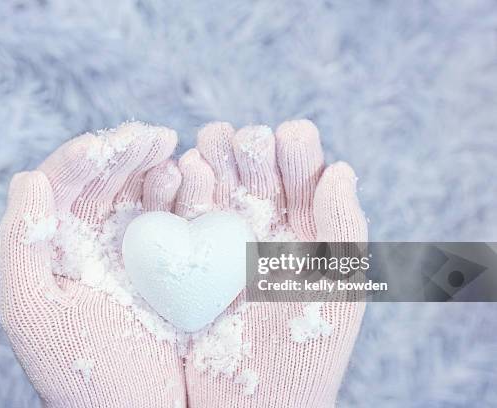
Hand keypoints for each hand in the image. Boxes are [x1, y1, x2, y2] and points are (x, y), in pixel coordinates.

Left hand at [0, 122, 185, 406]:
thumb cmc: (84, 372)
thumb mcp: (34, 312)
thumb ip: (21, 245)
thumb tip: (28, 177)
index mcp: (54, 251)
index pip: (58, 189)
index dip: (77, 160)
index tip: (102, 144)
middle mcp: (92, 244)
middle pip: (103, 181)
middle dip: (123, 152)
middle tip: (151, 133)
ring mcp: (134, 251)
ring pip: (140, 192)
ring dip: (154, 166)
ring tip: (171, 151)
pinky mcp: (171, 262)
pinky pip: (174, 217)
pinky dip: (181, 193)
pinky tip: (187, 178)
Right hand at [159, 121, 366, 406]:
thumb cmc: (303, 355)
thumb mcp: (337, 292)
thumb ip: (344, 230)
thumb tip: (341, 168)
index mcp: (304, 233)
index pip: (300, 177)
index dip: (295, 152)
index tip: (288, 137)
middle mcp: (260, 231)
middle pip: (253, 174)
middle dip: (248, 149)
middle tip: (243, 138)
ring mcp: (218, 243)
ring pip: (213, 187)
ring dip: (210, 162)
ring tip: (208, 147)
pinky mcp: (182, 260)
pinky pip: (177, 216)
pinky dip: (176, 190)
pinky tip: (179, 173)